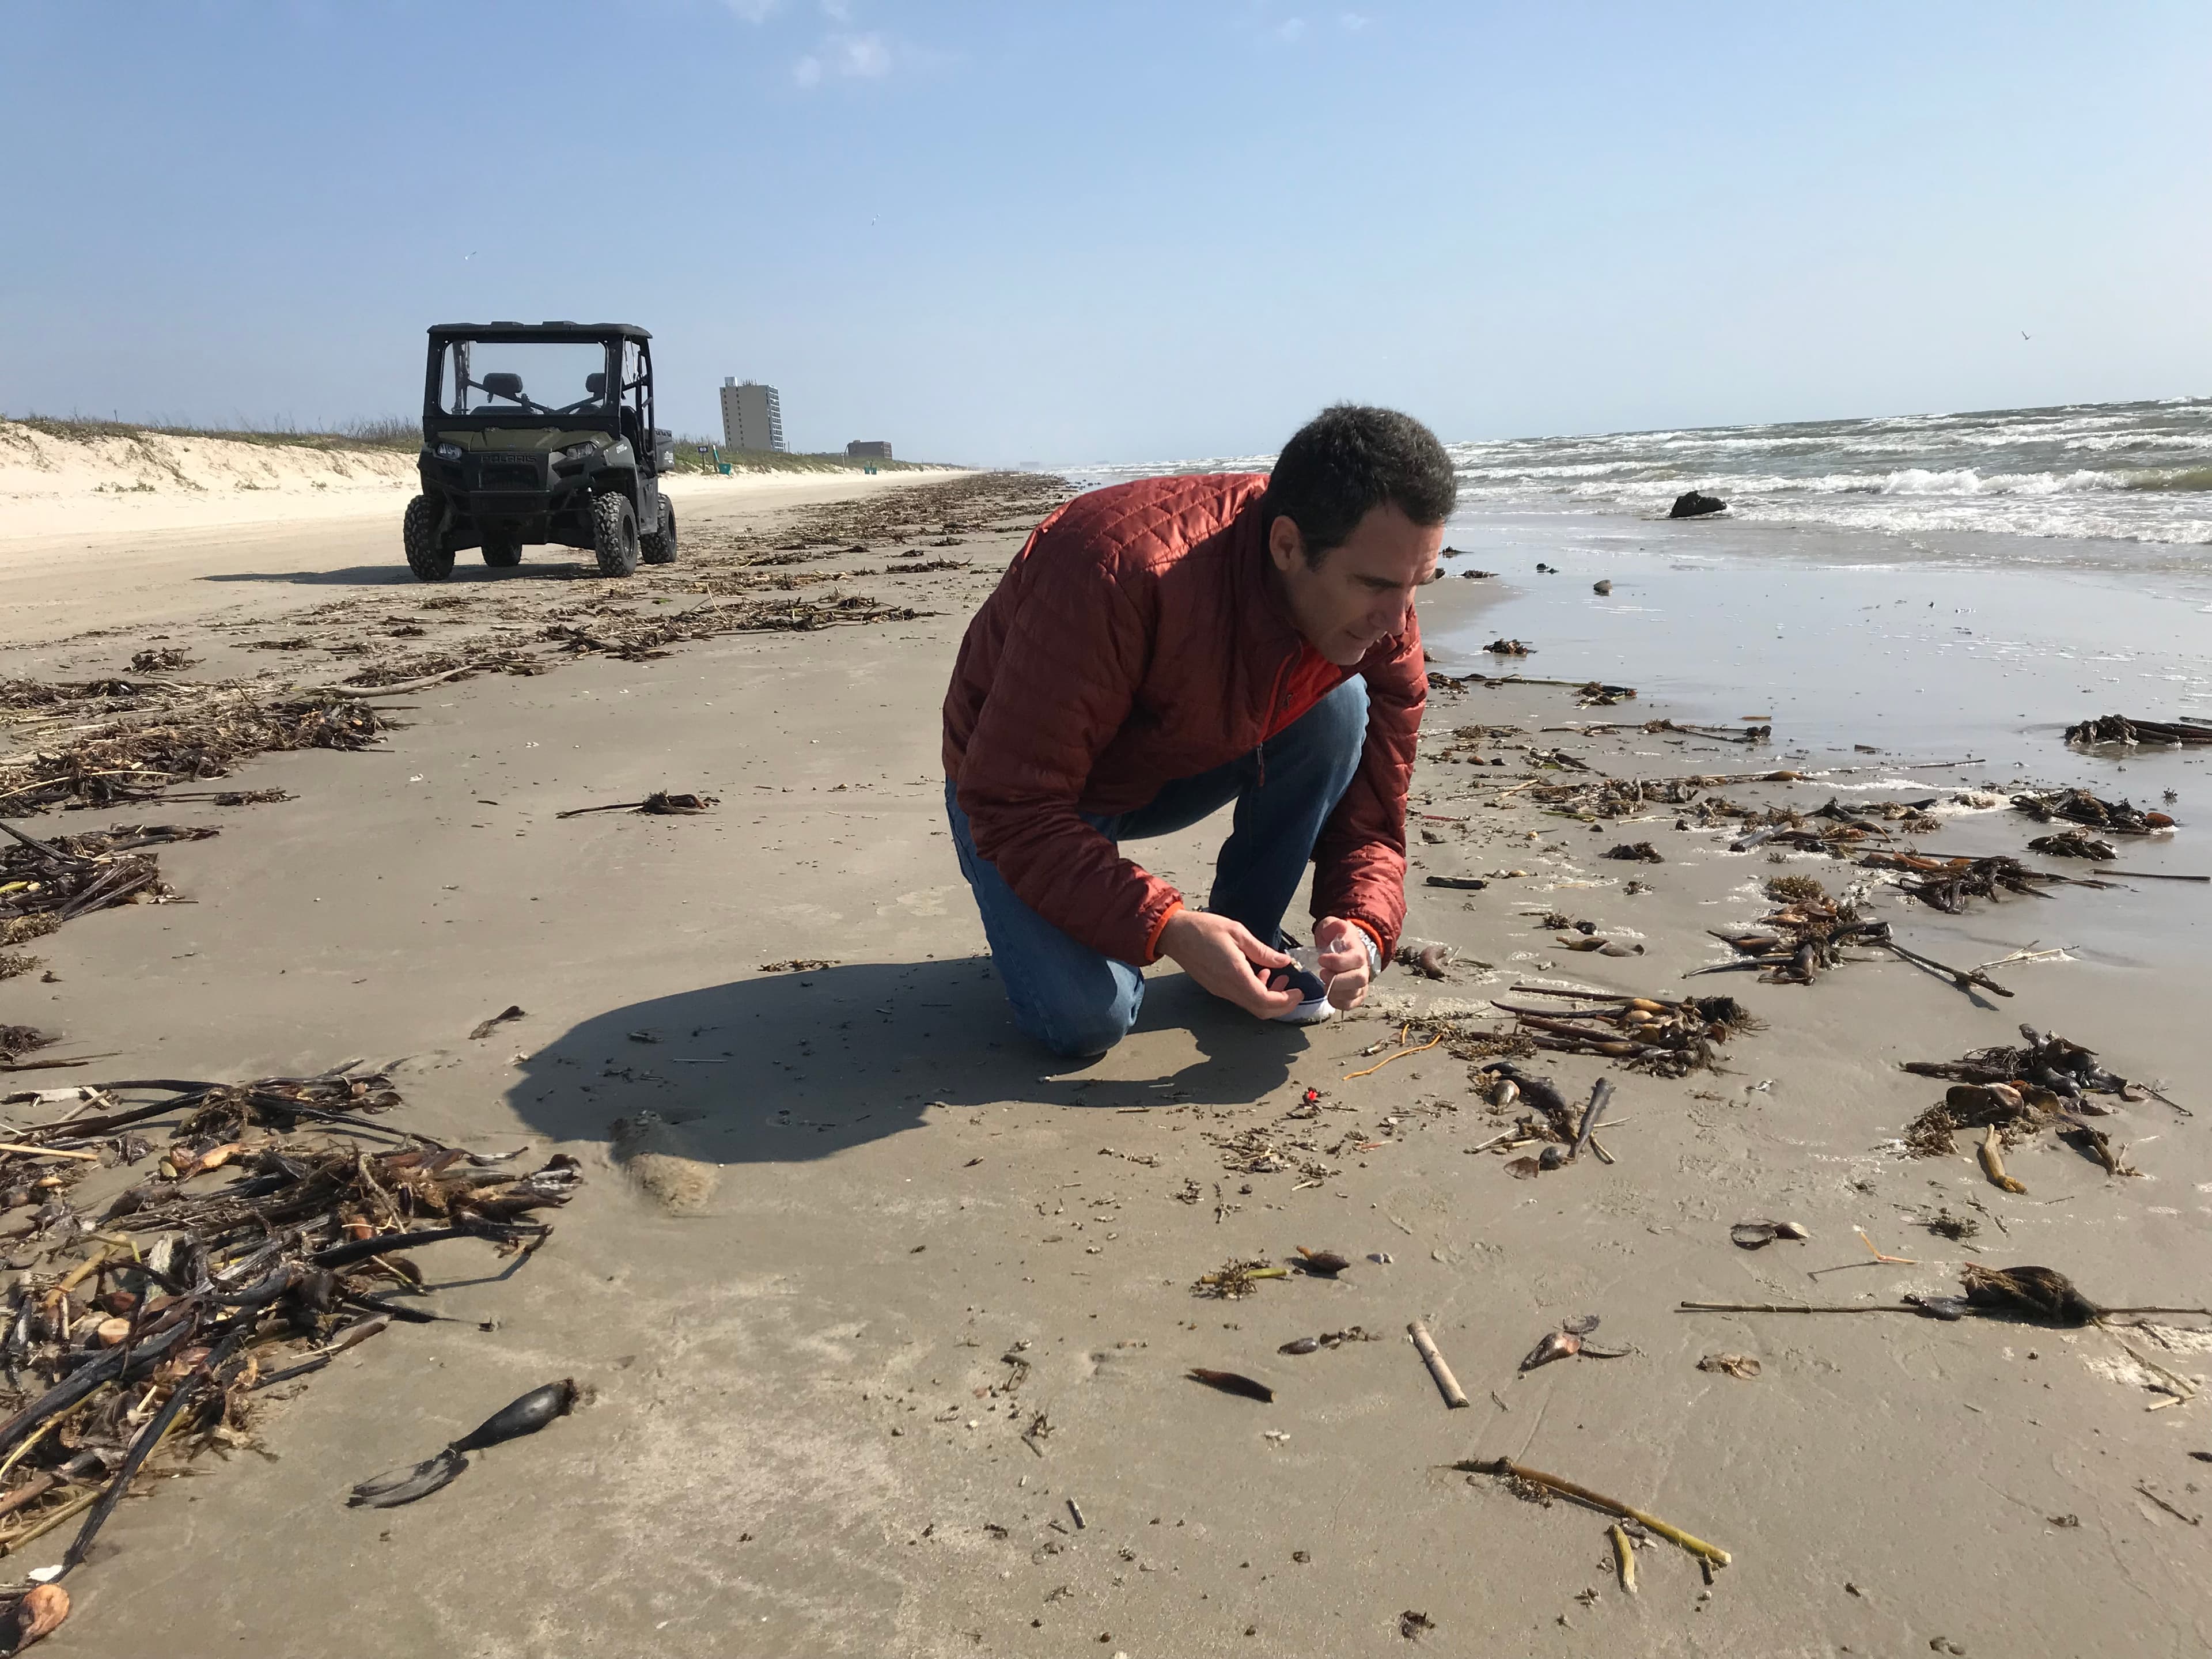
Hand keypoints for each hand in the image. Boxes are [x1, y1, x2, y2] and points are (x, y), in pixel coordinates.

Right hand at [1156, 910, 1303, 1019]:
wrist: (1174, 934)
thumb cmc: (1204, 928)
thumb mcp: (1238, 933)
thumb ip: (1263, 951)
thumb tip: (1284, 962)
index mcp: (1235, 974)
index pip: (1266, 1000)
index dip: (1286, 1000)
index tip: (1299, 991)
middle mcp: (1228, 988)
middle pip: (1261, 1010)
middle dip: (1282, 1005)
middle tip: (1295, 991)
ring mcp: (1220, 991)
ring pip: (1251, 1006)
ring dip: (1269, 998)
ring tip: (1279, 977)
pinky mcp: (1216, 988)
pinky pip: (1241, 998)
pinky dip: (1256, 992)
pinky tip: (1260, 974)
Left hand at [1314, 916, 1374, 1010]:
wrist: (1344, 948)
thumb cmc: (1337, 938)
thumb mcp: (1333, 925)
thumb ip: (1333, 925)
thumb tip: (1338, 927)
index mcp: (1359, 951)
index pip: (1356, 959)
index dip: (1338, 962)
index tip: (1321, 959)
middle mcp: (1364, 969)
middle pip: (1359, 979)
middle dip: (1337, 979)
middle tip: (1322, 973)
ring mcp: (1361, 983)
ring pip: (1355, 994)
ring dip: (1336, 992)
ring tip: (1324, 984)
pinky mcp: (1356, 995)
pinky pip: (1351, 1004)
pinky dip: (1338, 1002)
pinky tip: (1329, 994)